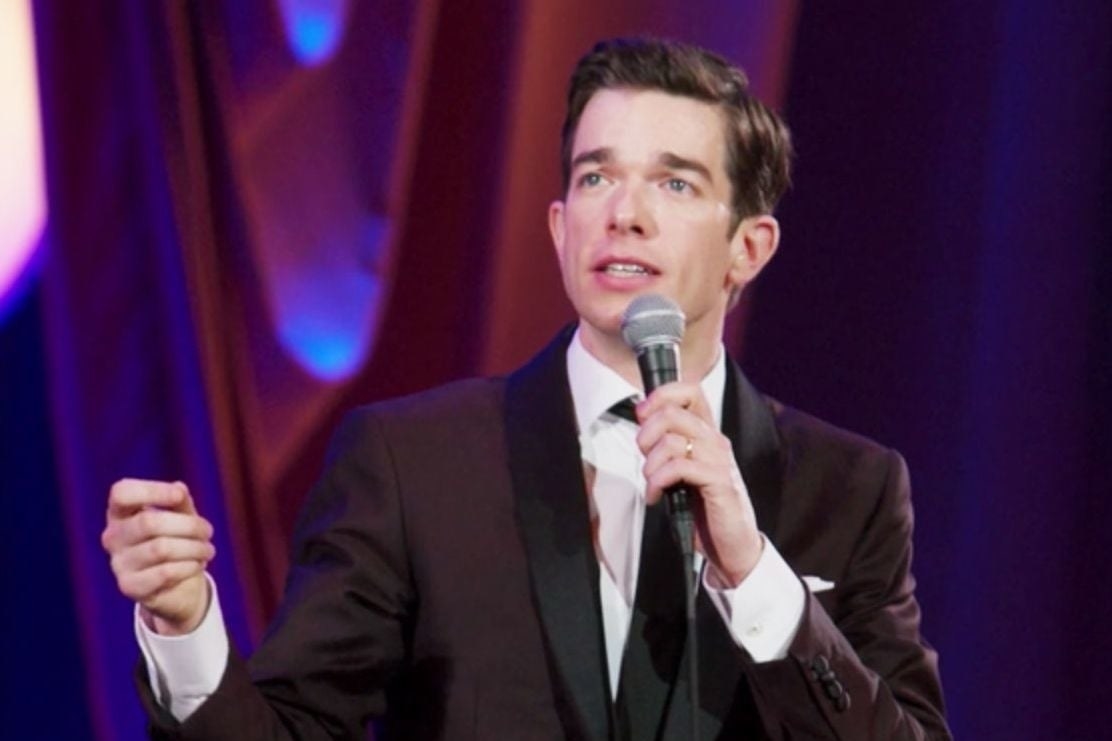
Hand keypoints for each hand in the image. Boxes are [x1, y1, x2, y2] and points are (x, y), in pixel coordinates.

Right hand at [101, 479, 214, 634]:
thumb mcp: (180, 516)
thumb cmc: (177, 540)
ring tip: (208, 550)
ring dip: (194, 548)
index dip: (151, 490)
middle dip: (188, 525)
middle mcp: (113, 536)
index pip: (122, 493)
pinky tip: (197, 565)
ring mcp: (118, 563)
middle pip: (149, 522)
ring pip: (161, 549)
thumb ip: (179, 501)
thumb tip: (179, 489)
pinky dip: (188, 566)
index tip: (179, 496)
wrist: (177, 586)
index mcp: (120, 512)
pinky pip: (165, 573)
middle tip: (208, 531)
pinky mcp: (129, 586)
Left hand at [635, 382, 761, 586]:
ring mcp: (719, 460)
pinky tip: (657, 496)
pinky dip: (658, 482)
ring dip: (650, 465)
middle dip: (646, 435)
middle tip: (644, 458)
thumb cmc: (704, 509)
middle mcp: (715, 440)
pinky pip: (678, 468)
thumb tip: (641, 421)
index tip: (643, 416)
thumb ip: (667, 445)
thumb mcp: (682, 470)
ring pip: (671, 441)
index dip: (660, 395)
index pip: (690, 391)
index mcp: (707, 433)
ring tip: (652, 483)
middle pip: (672, 413)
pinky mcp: (719, 483)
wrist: (732, 545)